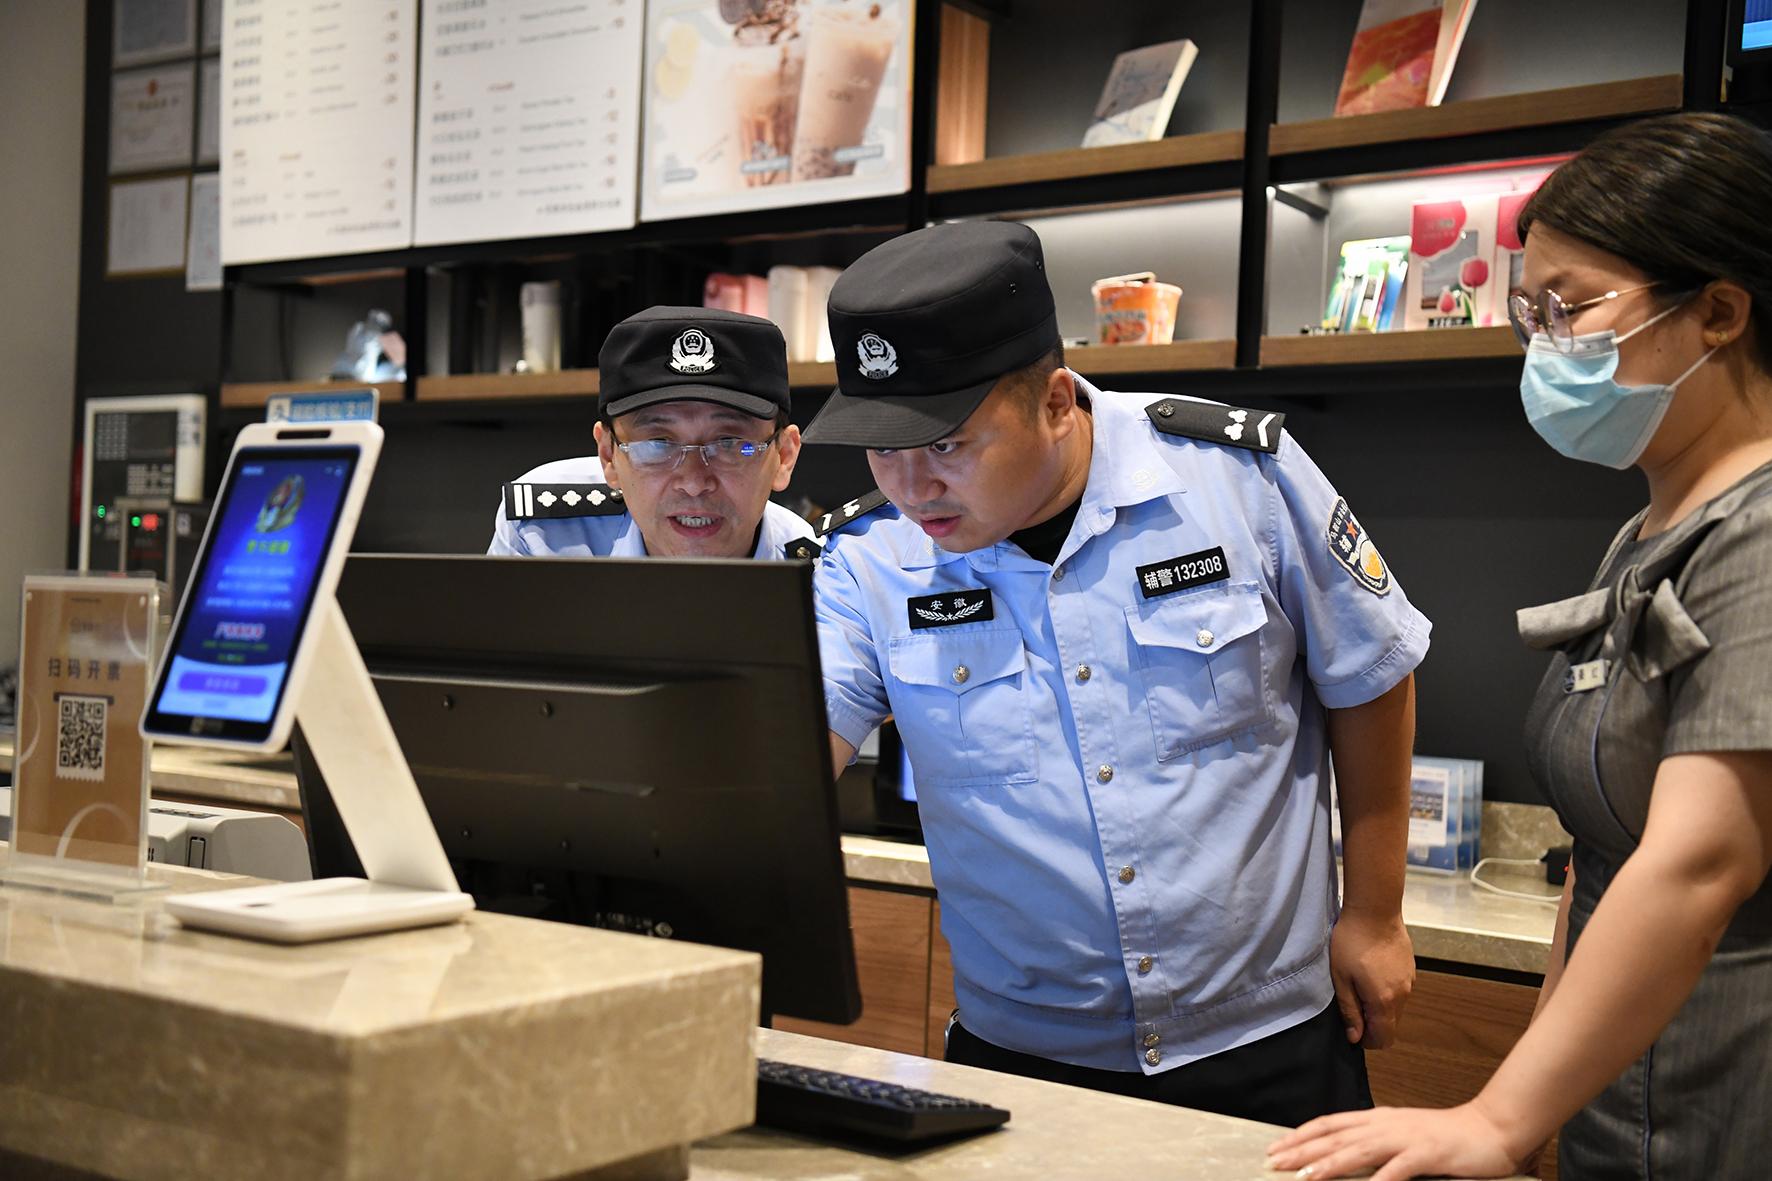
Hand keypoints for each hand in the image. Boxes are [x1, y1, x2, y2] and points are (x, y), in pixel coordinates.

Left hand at [1265, 1101, 1526, 1180]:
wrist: (1491, 1129)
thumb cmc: (1445, 1137)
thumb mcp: (1402, 1136)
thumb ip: (1375, 1143)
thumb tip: (1344, 1154)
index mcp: (1378, 1119)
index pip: (1330, 1123)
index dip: (1301, 1135)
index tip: (1277, 1148)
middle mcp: (1386, 1124)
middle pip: (1336, 1137)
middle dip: (1302, 1151)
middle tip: (1274, 1163)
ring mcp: (1406, 1138)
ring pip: (1359, 1150)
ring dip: (1329, 1165)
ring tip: (1305, 1178)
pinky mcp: (1428, 1154)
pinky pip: (1399, 1169)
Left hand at [1328, 908, 1412, 1046]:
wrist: (1375, 910)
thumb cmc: (1351, 942)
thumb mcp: (1341, 978)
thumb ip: (1349, 1010)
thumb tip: (1355, 1037)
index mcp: (1384, 1002)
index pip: (1383, 1039)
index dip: (1367, 1041)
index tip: (1352, 1029)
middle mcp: (1402, 995)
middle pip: (1391, 1026)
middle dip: (1372, 1024)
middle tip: (1351, 1005)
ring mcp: (1409, 982)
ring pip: (1396, 1009)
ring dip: (1379, 1007)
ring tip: (1359, 985)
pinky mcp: (1410, 969)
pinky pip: (1400, 991)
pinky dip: (1387, 992)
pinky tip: (1370, 973)